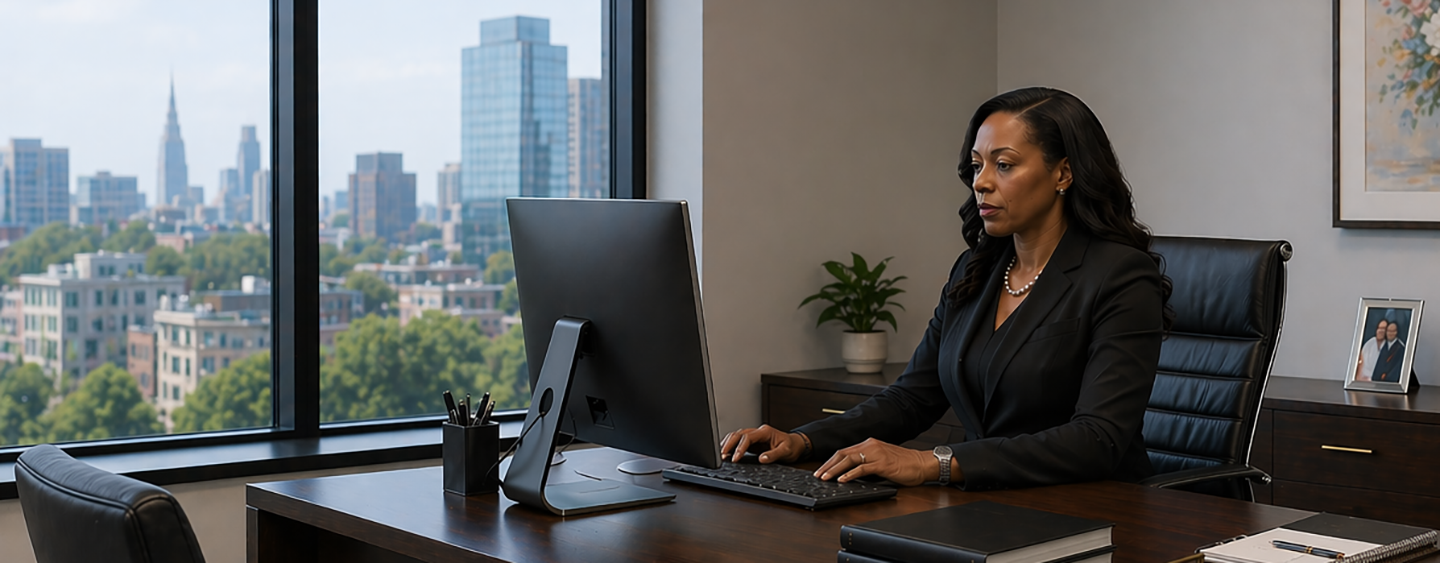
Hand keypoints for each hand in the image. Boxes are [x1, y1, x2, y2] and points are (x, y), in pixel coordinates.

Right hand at [719, 425, 805, 463]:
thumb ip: (773, 455)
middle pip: (739, 434)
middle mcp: (758, 432)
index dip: (740, 447)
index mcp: (765, 432)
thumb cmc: (791, 447)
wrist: (795, 445)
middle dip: (729, 444)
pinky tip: (726, 452)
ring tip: (721, 454)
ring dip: (728, 444)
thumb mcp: (786, 451)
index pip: (748, 437)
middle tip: (722, 455)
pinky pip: (739, 441)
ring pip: (737, 436)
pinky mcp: (752, 442)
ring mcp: (754, 436)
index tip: (735, 457)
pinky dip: (731, 445)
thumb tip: (762, 458)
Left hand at [813, 438, 943, 486]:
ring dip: (834, 470)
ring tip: (825, 478)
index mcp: (869, 444)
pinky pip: (862, 469)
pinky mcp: (882, 464)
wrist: (922, 463)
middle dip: (827, 465)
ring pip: (849, 460)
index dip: (830, 461)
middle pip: (842, 454)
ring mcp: (876, 454)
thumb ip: (867, 464)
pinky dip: (849, 474)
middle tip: (817, 475)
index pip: (844, 452)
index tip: (821, 470)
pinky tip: (842, 480)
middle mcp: (870, 446)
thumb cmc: (904, 464)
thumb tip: (850, 474)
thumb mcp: (881, 461)